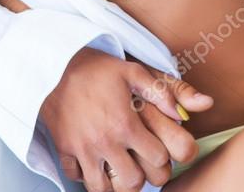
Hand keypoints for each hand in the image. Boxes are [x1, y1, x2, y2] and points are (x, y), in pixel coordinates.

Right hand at [40, 46, 213, 191]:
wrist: (54, 64)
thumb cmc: (97, 67)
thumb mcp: (132, 70)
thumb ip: (161, 91)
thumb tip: (189, 111)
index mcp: (125, 123)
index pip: (157, 159)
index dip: (163, 157)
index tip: (158, 149)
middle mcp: (105, 142)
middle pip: (132, 182)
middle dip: (141, 177)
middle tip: (140, 165)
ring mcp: (83, 149)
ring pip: (102, 189)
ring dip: (113, 185)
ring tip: (118, 171)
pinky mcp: (65, 150)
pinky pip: (76, 178)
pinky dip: (85, 176)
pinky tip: (93, 164)